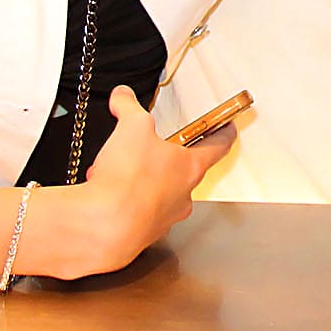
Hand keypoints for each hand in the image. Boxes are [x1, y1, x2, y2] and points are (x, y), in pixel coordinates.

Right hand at [69, 85, 231, 276]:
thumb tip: (123, 96)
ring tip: (115, 169)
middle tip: (149, 147)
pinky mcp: (139, 234)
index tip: (229, 127)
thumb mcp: (131, 127)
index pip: (217, 146)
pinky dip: (119, 200)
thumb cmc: (127, 183)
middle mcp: (182, 196)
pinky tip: (103, 192)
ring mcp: (162, 218)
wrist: (102, 228)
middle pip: (182, 171)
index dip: (224, 133)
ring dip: (138, 180)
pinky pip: (133, 211)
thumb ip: (129, 107)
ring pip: (155, 192)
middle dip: (164, 157)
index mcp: (190, 168)